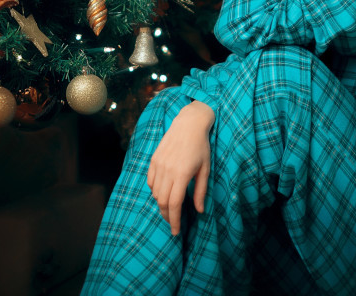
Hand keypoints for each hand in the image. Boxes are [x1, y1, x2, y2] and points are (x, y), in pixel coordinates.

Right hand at [147, 100, 213, 235]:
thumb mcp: (205, 170)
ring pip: (155, 192)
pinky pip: (150, 181)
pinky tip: (162, 193)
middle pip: (162, 201)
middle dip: (167, 215)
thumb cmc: (201, 147)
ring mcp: (158, 164)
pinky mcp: (154, 159)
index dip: (174, 220)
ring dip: (161, 203)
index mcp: (181, 174)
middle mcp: (167, 170)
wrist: (188, 124)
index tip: (176, 231)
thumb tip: (199, 211)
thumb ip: (200, 191)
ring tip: (170, 208)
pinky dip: (155, 191)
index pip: (174, 204)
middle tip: (173, 223)